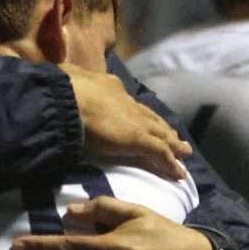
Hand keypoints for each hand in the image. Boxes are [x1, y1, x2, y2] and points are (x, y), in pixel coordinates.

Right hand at [62, 64, 191, 180]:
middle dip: (164, 127)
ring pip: (162, 134)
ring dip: (174, 145)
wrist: (71, 99)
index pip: (130, 103)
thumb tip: (63, 76)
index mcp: (110, 89)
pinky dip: (170, 163)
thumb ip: (69, 83)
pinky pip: (160, 153)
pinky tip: (178, 173)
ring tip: (185, 153)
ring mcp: (136, 121)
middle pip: (152, 118)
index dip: (140, 112)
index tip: (145, 119)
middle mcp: (128, 103)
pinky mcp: (139, 139)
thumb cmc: (64, 91)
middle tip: (175, 137)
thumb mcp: (68, 82)